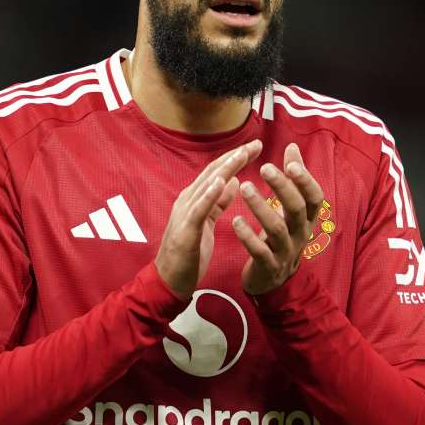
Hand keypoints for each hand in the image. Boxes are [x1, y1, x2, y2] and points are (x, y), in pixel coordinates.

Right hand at [156, 139, 263, 300]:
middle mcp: (188, 200)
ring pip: (207, 185)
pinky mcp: (185, 230)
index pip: (217, 172)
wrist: (169, 281)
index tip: (255, 146)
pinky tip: (222, 181)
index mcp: (195, 199)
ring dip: (225, 168)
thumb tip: (232, 181)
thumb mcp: (207, 222)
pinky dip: (210, 193)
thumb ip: (218, 202)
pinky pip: (199, 209)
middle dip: (235, 156)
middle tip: (255, 143)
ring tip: (242, 154)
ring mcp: (185, 214)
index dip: (236, 157)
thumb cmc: (188, 253)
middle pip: (213, 172)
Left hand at [232, 143, 325, 295]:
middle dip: (282, 187)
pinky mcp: (269, 266)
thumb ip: (292, 179)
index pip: (315, 197)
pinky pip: (259, 251)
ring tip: (245, 187)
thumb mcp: (290, 208)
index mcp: (307, 218)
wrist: (273, 279)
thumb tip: (292, 146)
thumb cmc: (281, 235)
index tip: (291, 162)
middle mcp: (301, 233)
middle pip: (297, 209)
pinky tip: (235, 220)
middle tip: (265, 168)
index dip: (306, 180)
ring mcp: (286, 251)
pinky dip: (247, 236)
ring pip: (277, 229)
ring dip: (261, 207)